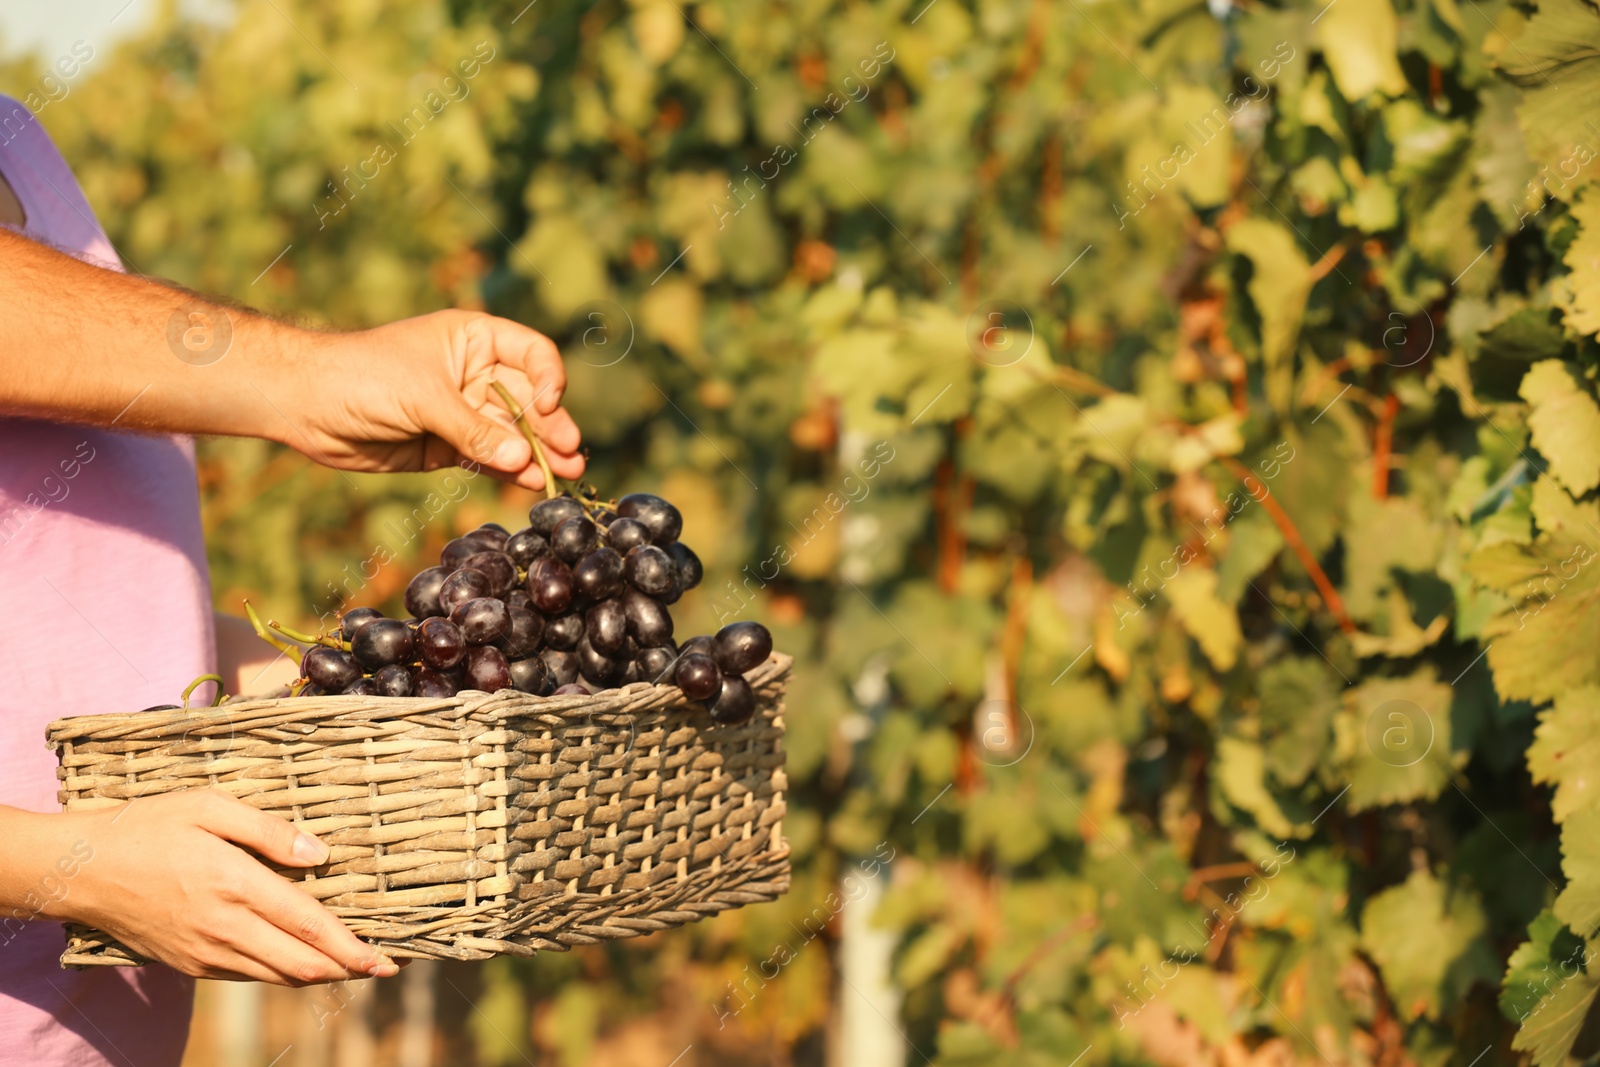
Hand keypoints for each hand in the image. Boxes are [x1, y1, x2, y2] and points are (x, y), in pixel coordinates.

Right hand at [63, 789, 397, 985]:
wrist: (78, 869)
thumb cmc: (147, 826)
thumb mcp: (209, 806)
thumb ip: (268, 831)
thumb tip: (320, 855)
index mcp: (236, 884)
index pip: (309, 926)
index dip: (351, 947)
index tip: (384, 960)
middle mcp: (224, 927)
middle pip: (300, 963)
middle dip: (346, 968)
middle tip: (382, 967)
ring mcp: (204, 952)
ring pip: (275, 977)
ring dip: (316, 975)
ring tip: (350, 965)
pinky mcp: (188, 964)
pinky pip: (246, 976)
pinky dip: (279, 974)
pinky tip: (297, 962)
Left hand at [287, 309, 585, 490]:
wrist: (308, 404)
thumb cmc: (364, 377)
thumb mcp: (424, 397)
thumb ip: (473, 430)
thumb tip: (522, 459)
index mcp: (475, 339)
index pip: (532, 353)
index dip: (548, 378)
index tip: (550, 404)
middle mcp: (476, 374)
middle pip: (529, 400)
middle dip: (551, 427)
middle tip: (572, 454)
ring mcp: (464, 411)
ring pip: (513, 434)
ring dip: (539, 454)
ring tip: (568, 475)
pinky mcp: (449, 446)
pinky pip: (490, 458)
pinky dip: (510, 471)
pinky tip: (532, 483)